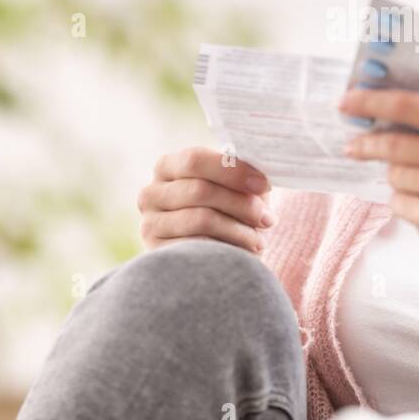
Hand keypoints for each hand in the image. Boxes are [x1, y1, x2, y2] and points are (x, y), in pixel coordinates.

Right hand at [137, 146, 275, 253]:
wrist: (214, 260)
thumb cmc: (229, 214)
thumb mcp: (237, 190)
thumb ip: (244, 174)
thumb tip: (261, 169)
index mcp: (168, 166)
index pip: (195, 160)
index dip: (233, 171)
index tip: (264, 185)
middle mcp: (150, 193)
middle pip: (200, 190)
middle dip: (241, 204)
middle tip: (268, 218)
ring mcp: (149, 224)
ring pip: (201, 219)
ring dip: (239, 230)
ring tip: (259, 240)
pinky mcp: (156, 254)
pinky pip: (196, 248)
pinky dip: (226, 249)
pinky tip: (243, 255)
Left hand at [337, 88, 418, 287]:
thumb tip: (390, 116)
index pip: (410, 105)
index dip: (372, 101)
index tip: (348, 101)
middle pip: (392, 141)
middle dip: (365, 144)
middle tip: (352, 146)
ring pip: (393, 174)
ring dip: (399, 181)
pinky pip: (397, 202)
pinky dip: (405, 206)